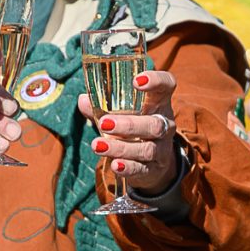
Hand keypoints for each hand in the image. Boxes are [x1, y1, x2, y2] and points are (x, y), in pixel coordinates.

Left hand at [77, 69, 183, 196]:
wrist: (151, 162)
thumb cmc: (133, 128)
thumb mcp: (120, 114)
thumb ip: (102, 107)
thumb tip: (83, 100)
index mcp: (158, 103)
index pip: (166, 85)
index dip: (156, 81)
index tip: (137, 81)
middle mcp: (165, 124)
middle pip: (154, 124)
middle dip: (129, 124)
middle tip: (104, 123)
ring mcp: (162, 148)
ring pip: (147, 149)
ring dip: (121, 148)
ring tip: (97, 145)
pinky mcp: (155, 169)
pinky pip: (142, 169)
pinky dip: (128, 167)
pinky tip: (114, 165)